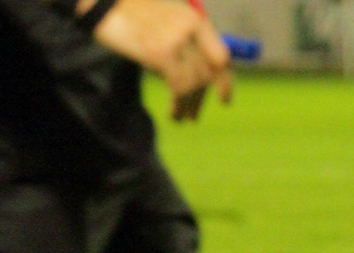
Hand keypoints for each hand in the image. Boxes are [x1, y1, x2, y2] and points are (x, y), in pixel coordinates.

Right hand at [90, 0, 232, 120]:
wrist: (106, 2)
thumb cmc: (136, 14)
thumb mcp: (170, 22)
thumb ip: (189, 44)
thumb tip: (204, 77)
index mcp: (197, 22)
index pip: (221, 58)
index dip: (225, 82)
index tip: (225, 100)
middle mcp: (191, 31)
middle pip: (208, 74)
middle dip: (201, 98)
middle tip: (194, 116)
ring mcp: (177, 41)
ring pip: (194, 83)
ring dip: (189, 105)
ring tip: (181, 117)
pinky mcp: (160, 52)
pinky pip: (179, 85)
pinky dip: (178, 104)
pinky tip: (174, 113)